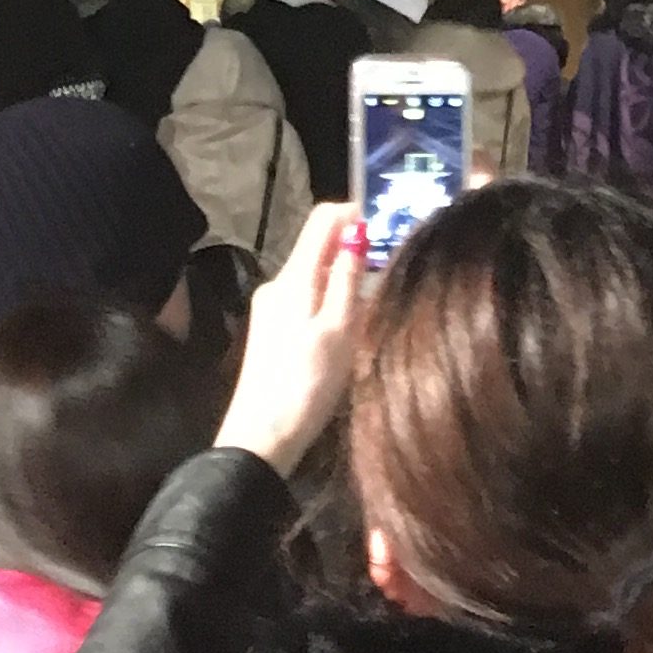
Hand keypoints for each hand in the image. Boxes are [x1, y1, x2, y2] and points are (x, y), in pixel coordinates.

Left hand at [215, 202, 366, 473]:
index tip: (388, 224)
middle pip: (318, 246)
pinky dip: (329, 299)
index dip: (355, 213)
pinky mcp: (271, 330)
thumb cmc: (306, 385)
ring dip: (343, 276)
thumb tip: (358, 232)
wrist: (261, 439)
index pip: (322, 220)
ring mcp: (271, 307)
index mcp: (293, 278)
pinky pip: (305, 298)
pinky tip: (348, 326)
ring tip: (376, 298)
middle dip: (353, 247)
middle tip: (391, 264)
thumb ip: (348, 281)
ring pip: (314, 274)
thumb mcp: (338, 332)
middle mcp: (278, 283)